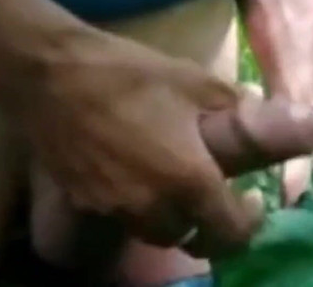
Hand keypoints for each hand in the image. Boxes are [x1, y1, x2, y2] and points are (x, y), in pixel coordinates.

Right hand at [12, 28, 312, 258]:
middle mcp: (152, 206)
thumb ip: (232, 104)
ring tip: (174, 186)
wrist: (53, 74)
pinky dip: (134, 207)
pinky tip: (135, 175)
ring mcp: (113, 208)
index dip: (247, 225)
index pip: (229, 232)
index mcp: (189, 179)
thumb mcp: (195, 81)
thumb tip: (259, 107)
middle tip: (213, 196)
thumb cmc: (130, 75)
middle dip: (205, 223)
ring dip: (169, 218)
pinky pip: (119, 217)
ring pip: (152, 232)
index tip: (250, 201)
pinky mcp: (83, 201)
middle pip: (188, 238)